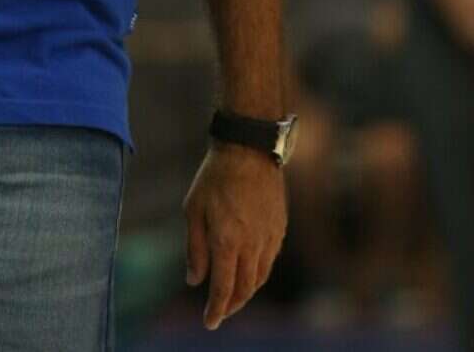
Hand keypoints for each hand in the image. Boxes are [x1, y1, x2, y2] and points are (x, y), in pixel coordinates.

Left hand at [183, 143, 286, 330]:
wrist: (248, 150)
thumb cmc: (214, 178)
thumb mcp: (193, 210)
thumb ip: (194, 248)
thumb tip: (194, 280)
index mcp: (227, 240)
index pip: (224, 287)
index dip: (217, 309)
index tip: (210, 323)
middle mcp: (251, 244)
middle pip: (245, 288)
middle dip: (232, 305)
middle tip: (220, 312)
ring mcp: (269, 237)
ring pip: (260, 277)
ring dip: (246, 292)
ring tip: (233, 296)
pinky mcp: (280, 229)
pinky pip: (270, 261)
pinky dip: (258, 273)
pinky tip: (249, 272)